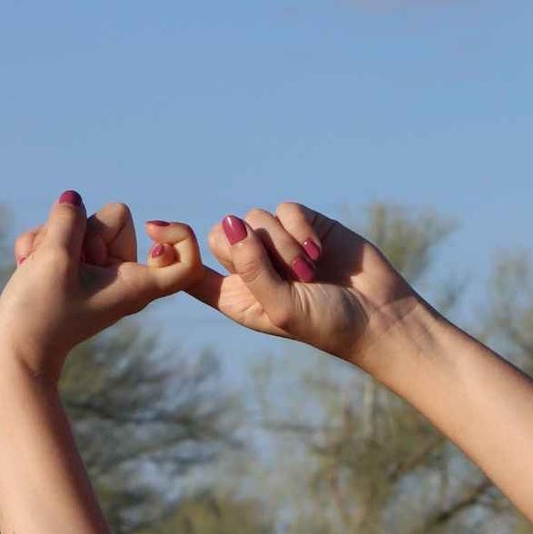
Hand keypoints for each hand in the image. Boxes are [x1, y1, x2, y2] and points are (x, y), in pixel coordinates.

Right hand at [0, 192, 201, 381]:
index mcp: (137, 284)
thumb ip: (69, 220)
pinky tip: (27, 266)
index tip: (151, 228)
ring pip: (80, 222)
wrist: (12, 351)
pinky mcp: (69, 269)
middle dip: (83, 230)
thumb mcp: (55, 256)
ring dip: (52, 236)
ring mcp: (94, 272)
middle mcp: (121, 277)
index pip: (184, 260)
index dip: (178, 235)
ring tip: (41, 268)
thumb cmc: (40, 312)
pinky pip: (58, 234)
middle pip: (116, 218)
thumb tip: (73, 199)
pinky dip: (39, 244)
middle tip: (68, 266)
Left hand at [186, 200, 424, 366]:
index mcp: (238, 297)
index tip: (154, 230)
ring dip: (281, 244)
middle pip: (219, 235)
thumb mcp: (280, 308)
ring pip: (253, 218)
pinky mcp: (303, 224)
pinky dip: (298, 228)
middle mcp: (253, 269)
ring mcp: (277, 244)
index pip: (193, 271)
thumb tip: (230, 222)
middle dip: (246, 247)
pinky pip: (283, 208)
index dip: (171, 249)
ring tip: (310, 270)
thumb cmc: (328, 325)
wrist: (378, 316)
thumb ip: (251, 269)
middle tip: (282, 272)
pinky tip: (318, 250)